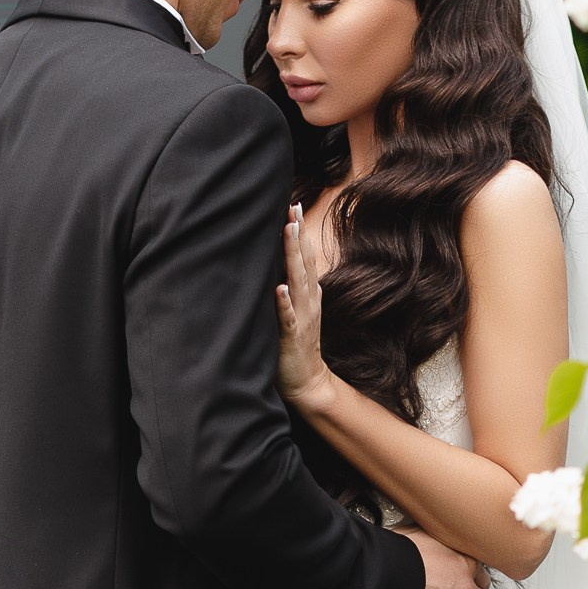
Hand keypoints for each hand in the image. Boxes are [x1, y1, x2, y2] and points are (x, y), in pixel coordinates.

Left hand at [275, 205, 327, 407]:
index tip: (293, 206)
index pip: (305, 257)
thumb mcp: (296, 312)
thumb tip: (279, 267)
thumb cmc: (296, 346)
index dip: (300, 232)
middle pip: (303, 262)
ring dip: (293, 256)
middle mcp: (308, 301)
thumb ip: (291, 289)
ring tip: (288, 232)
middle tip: (292, 207)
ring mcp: (302, 318)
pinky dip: (284, 302)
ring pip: (297, 282)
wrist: (308, 382)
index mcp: (308, 294)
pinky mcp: (292, 337)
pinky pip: (288, 317)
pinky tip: (280, 289)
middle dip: (297, 234)